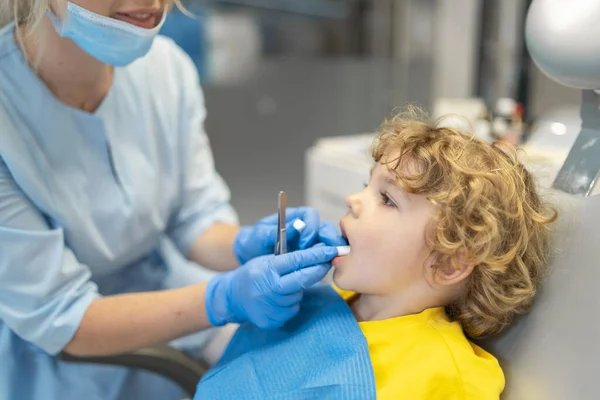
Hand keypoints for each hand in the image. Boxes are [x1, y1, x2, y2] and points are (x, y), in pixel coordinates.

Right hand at [205, 245, 339, 328]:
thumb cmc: (252, 274)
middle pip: (303, 279)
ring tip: (284, 286)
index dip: (316, 255)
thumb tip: (316, 254)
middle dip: (318, 270)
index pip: (297, 260)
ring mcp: (270, 306)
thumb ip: (286, 259)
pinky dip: (290, 304)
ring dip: (298, 290)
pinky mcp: (271, 320)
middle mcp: (270, 288)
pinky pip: (291, 310)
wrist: (231, 297)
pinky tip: (279, 299)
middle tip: (326, 263)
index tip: (331, 251)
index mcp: (268, 269)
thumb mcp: (265, 260)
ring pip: (298, 296)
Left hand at [233, 207, 346, 263]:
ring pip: (327, 242)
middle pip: (324, 227)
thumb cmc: (253, 241)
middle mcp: (304, 227)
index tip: (304, 242)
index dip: (311, 227)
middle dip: (329, 238)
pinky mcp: (310, 255)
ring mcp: (309, 241)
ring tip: (328, 262)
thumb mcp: (259, 235)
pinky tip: (324, 269)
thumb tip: (295, 227)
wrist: (250, 256)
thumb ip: (276, 230)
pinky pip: (323, 256)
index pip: (310, 215)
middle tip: (328, 252)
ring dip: (330, 251)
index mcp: (293, 217)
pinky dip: (326, 261)